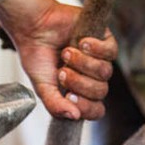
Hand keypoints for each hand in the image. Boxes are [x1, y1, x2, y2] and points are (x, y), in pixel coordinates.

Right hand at [0, 0, 117, 119]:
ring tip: (67, 54)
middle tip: (61, 72)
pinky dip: (95, 49)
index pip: (96, 111)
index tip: (69, 96)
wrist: (33, 27)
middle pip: (101, 92)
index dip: (87, 107)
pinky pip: (111, 51)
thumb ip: (55, 105)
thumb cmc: (38, 57)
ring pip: (105, 72)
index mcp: (80, 93)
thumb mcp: (42, 87)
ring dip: (83, 64)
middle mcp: (91, 78)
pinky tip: (81, 42)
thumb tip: (74, 116)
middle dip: (79, 83)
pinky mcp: (103, 40)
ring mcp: (99, 60)